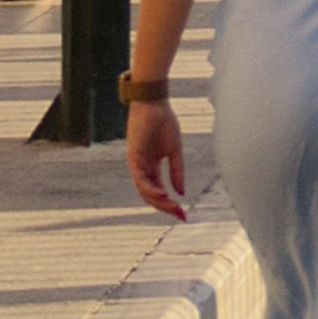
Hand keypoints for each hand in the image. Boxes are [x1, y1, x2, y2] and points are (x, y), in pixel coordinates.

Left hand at [128, 99, 188, 220]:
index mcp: (152, 168)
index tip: (184, 215)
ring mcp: (137, 165)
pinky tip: (163, 194)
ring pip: (145, 191)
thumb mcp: (175, 150)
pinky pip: (140, 179)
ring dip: (158, 201)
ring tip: (172, 206)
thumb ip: (177, 171)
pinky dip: (150, 189)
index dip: (171, 204)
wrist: (154, 103)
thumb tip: (181, 193)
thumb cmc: (163, 122)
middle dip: (165, 207)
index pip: (160, 191)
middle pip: (151, 196)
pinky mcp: (133, 158)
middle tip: (180, 215)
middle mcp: (143, 170)